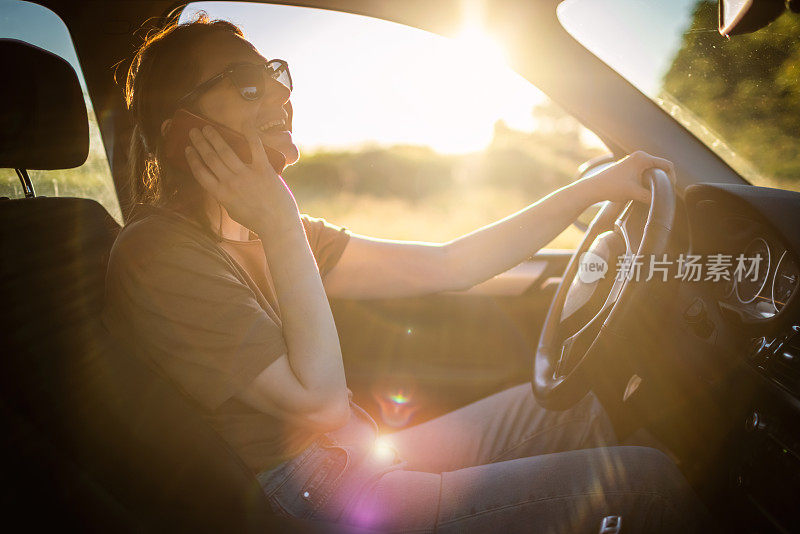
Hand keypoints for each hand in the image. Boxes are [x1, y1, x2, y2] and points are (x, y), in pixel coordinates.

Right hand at [184, 123, 299, 232]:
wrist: (278, 225)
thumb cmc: (256, 221)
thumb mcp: (233, 211)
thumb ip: (225, 196)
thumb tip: (220, 184)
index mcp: (221, 194)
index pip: (200, 173)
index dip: (192, 159)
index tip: (187, 149)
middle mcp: (231, 183)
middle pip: (210, 158)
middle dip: (200, 143)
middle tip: (194, 131)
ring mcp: (247, 175)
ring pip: (225, 151)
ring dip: (214, 137)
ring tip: (207, 128)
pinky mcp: (263, 170)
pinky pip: (255, 148)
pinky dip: (249, 134)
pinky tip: (244, 124)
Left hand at [577, 151, 675, 203]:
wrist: (594, 188)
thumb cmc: (612, 188)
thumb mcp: (634, 193)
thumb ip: (650, 196)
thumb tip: (662, 202)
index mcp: (642, 158)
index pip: (667, 165)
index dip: (672, 178)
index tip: (669, 190)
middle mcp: (639, 156)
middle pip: (661, 166)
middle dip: (664, 179)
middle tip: (664, 193)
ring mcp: (633, 160)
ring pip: (653, 170)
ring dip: (656, 180)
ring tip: (655, 192)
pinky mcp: (629, 167)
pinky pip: (645, 171)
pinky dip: (648, 180)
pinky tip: (646, 190)